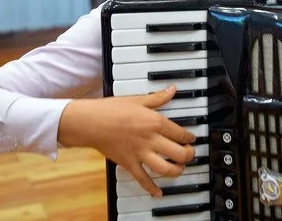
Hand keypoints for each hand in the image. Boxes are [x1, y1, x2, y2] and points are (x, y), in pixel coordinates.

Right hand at [58, 85, 196, 196]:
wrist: (90, 122)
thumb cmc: (111, 110)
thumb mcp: (137, 100)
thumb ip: (157, 98)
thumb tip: (172, 90)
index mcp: (155, 122)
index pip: (180, 134)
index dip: (189, 138)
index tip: (190, 139)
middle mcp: (151, 140)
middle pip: (178, 153)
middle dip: (188, 155)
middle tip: (189, 154)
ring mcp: (140, 154)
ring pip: (165, 168)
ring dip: (177, 171)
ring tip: (179, 168)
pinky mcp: (129, 163)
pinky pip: (142, 179)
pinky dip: (151, 188)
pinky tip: (158, 192)